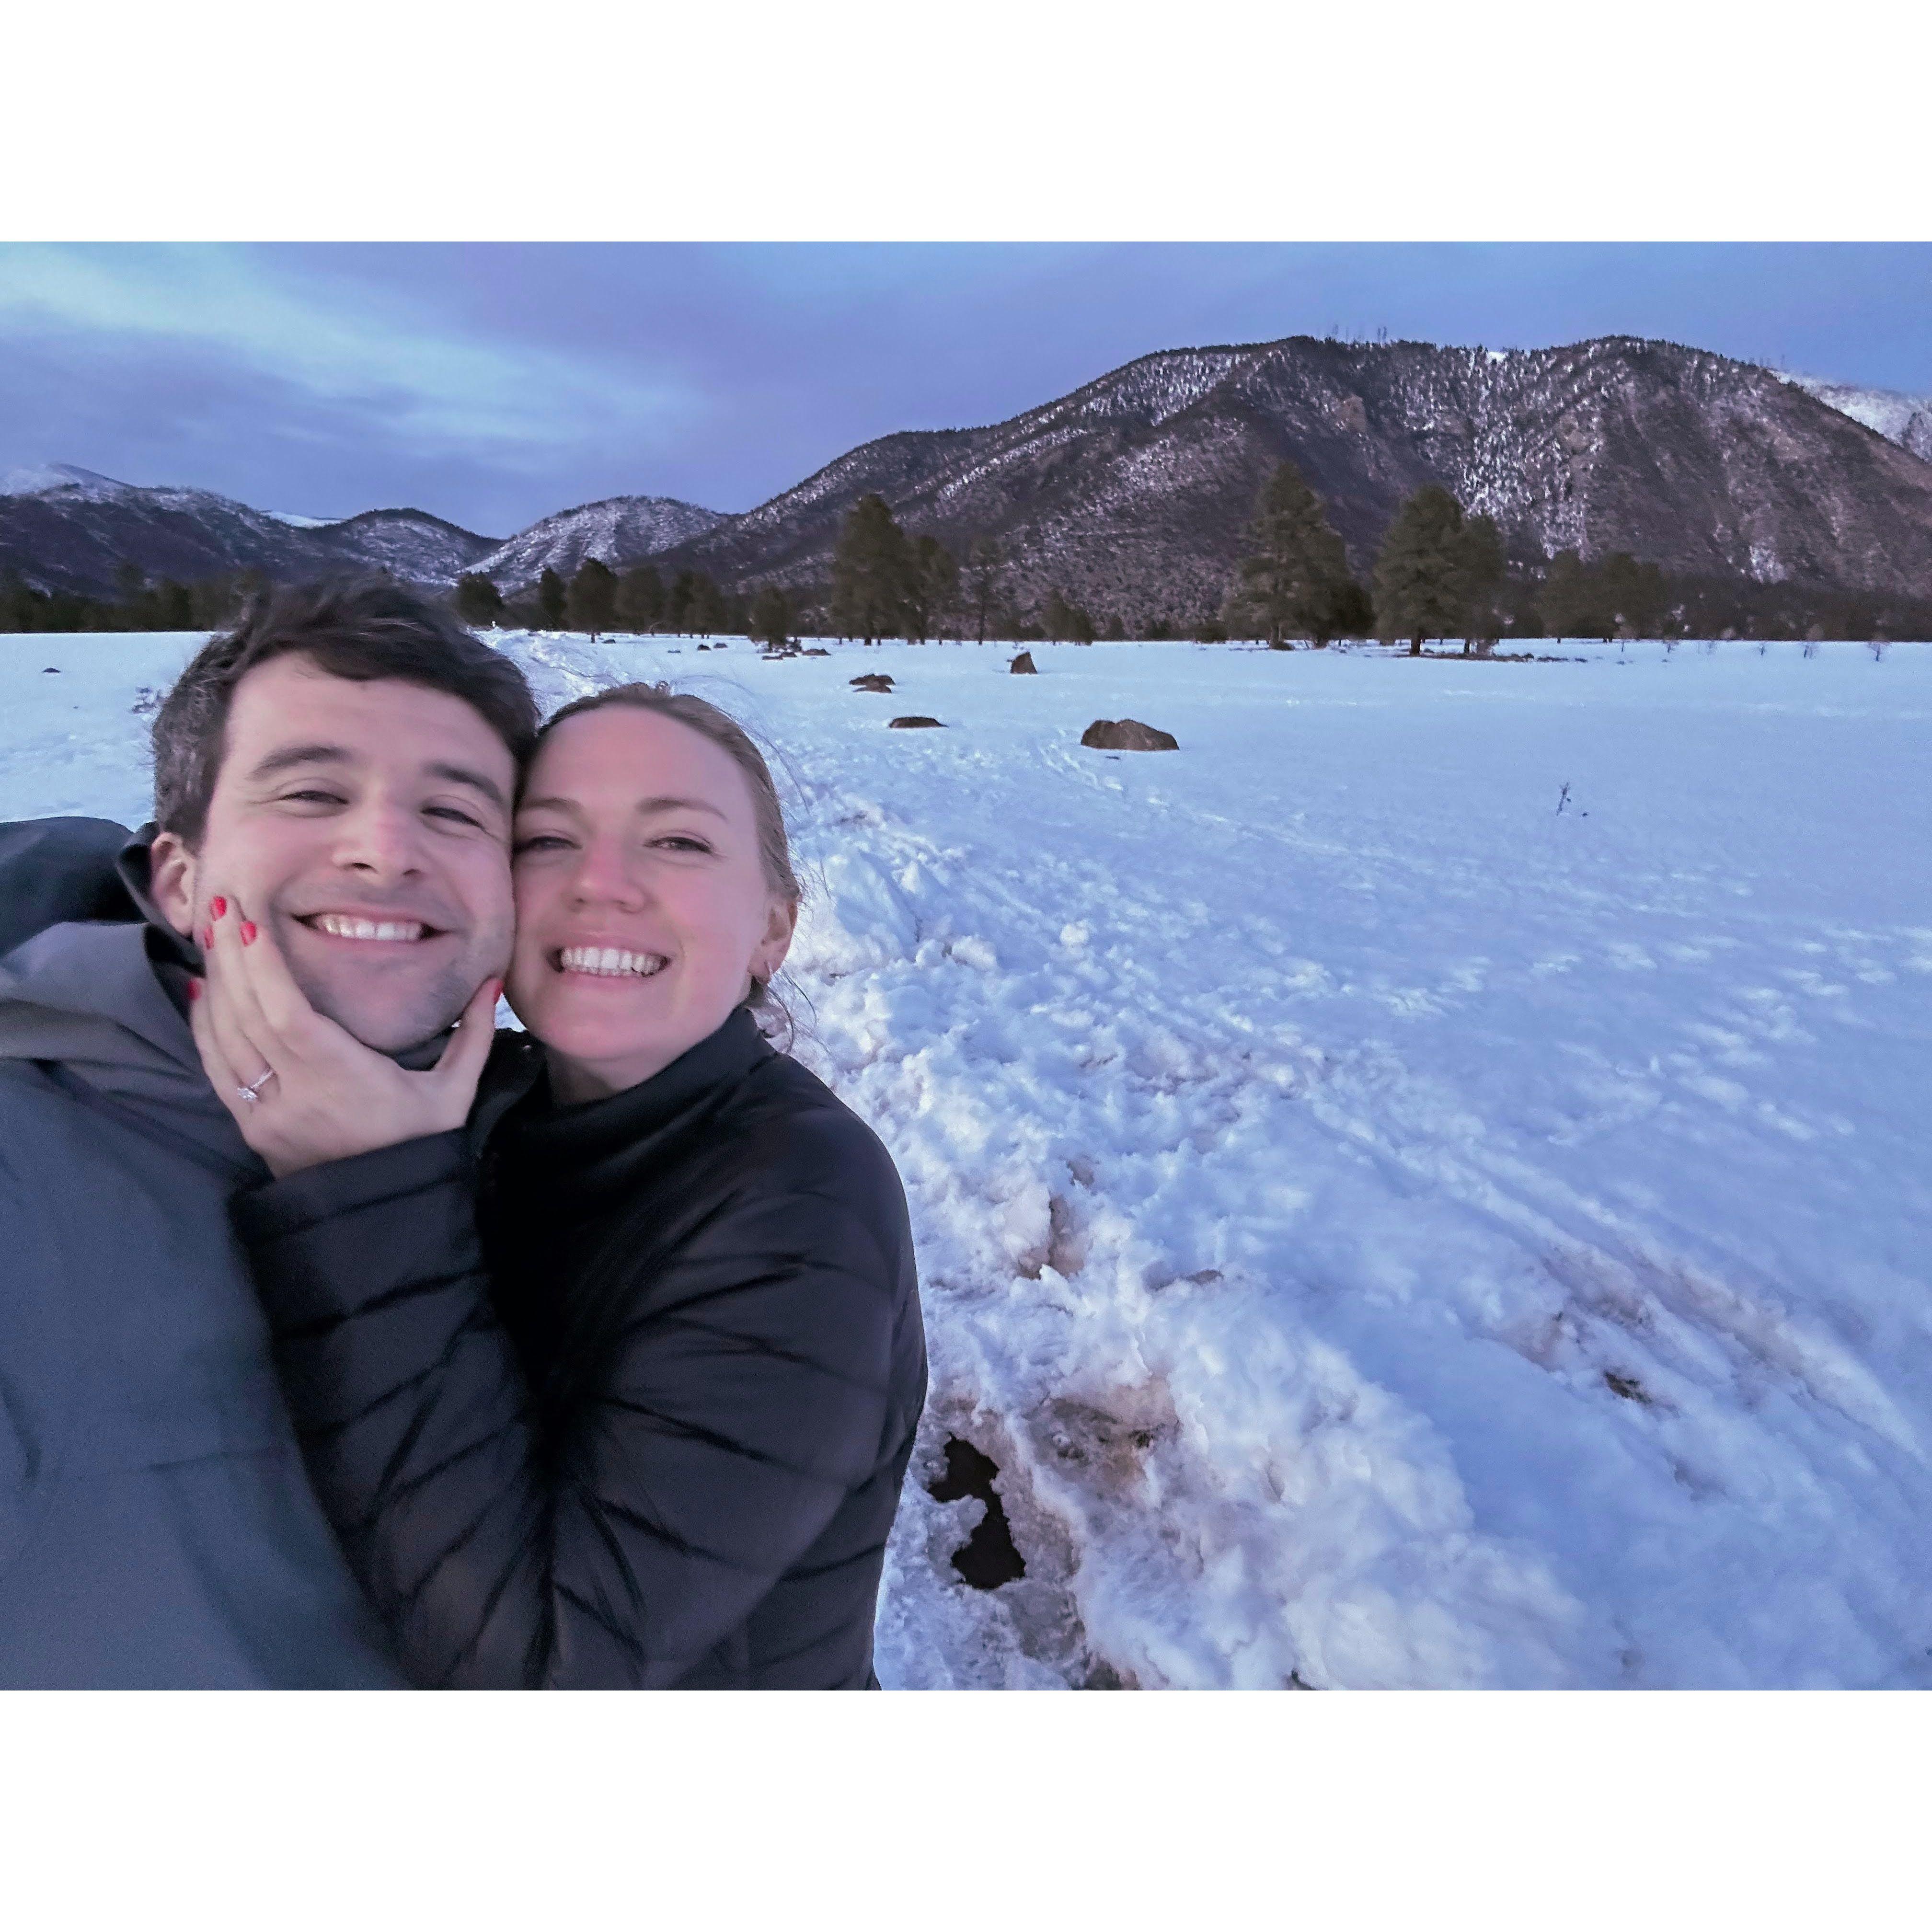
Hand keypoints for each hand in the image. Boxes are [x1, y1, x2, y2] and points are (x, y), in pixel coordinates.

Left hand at [188, 893, 500, 1178]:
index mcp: (342, 1077)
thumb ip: (473, 1035)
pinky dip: (204, 1025)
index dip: (262, 966)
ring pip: (225, 1037)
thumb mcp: (455, 1093)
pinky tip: (203, 990)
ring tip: (211, 933)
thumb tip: (492, 980)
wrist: (383, 1212)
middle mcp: (295, 1092)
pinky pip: (217, 1067)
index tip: (248, 921)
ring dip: (216, 982)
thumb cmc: (420, 1146)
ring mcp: (267, 1112)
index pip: (288, 1013)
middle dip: (230, 955)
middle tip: (221, 902)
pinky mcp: (251, 1126)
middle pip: (247, 1014)